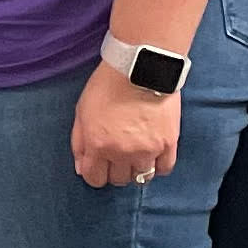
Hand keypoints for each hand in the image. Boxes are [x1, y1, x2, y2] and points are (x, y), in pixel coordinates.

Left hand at [73, 65, 178, 189]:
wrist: (140, 68)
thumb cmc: (107, 86)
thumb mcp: (82, 112)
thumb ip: (79, 143)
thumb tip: (81, 168)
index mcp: (97, 145)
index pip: (94, 179)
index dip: (94, 173)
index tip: (99, 166)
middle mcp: (122, 153)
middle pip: (118, 179)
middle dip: (115, 170)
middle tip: (117, 155)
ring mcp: (147, 150)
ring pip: (141, 177)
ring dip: (136, 168)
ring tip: (136, 153)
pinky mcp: (168, 143)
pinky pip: (164, 168)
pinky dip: (157, 165)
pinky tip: (153, 155)